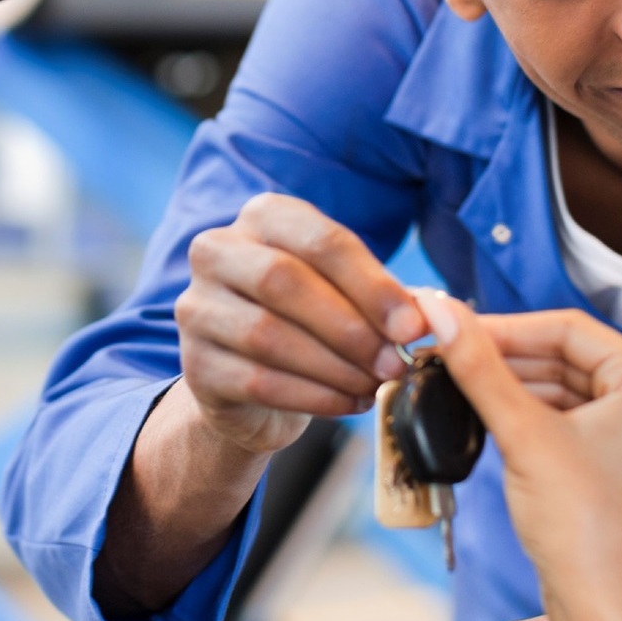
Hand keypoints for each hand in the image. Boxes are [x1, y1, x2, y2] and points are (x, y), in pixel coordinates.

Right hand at [173, 192, 427, 452]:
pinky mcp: (195, 364)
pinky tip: (348, 404)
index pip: (321, 241)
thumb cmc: (312, 325)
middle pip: (284, 280)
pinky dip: (313, 396)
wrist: (253, 387)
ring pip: (268, 334)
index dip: (372, 285)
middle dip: (350, 327)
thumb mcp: (347, 297)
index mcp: (263, 216)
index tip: (413, 326)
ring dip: (333, 366)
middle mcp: (217, 251)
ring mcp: (197, 307)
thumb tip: (426, 317)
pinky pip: (257, 380)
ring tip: (375, 385)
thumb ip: (383, 300)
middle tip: (395, 363)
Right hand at [409, 293, 621, 620]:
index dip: (506, 327)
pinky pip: (574, 420)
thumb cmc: (582, 525)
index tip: (454, 327)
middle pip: (569, 358)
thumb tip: (441, 312)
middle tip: (448, 353)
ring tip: (458, 381)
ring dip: (515, 386)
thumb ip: (480, 367)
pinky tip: (488, 414)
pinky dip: (533, 416)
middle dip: (507, 358)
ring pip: (568, 389)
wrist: (603, 606)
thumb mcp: (523, 434)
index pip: (570, 330)